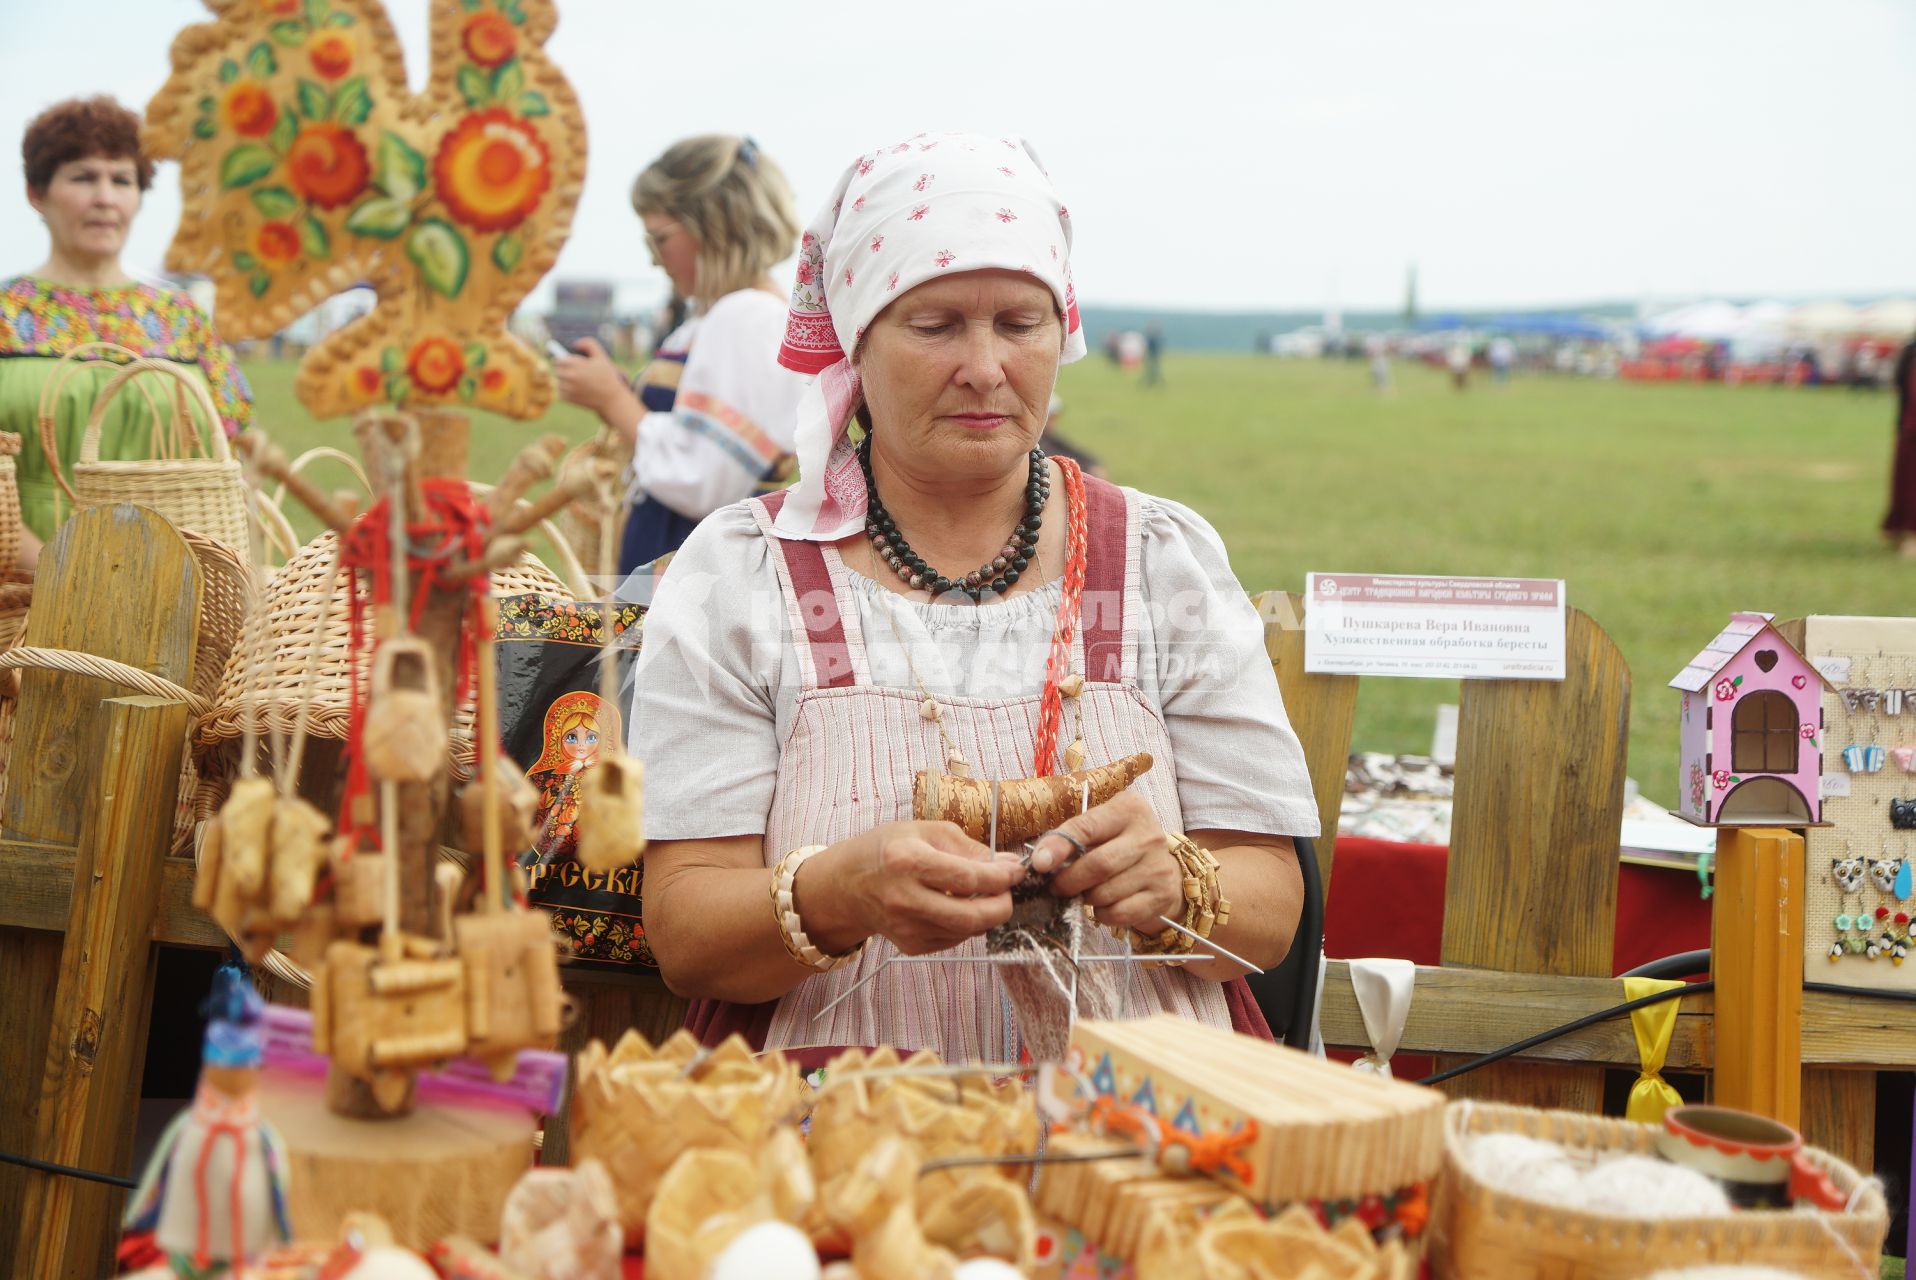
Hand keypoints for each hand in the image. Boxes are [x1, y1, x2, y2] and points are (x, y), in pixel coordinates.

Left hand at [554, 337, 638, 424]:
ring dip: (563, 381)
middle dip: (562, 370)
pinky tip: (575, 391)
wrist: (612, 399)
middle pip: (556, 371)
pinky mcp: (570, 399)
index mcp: (576, 364)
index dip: (560, 360)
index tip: (563, 361)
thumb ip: (589, 344)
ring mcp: (569, 389)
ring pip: (558, 382)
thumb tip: (576, 343)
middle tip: (569, 371)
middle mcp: (571, 376)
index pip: (557, 360)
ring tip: (573, 382)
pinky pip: (560, 394)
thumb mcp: (601, 357)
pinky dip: (565, 392)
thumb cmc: (607, 377)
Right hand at [799, 821, 1025, 956]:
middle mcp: (904, 898)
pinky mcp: (910, 946)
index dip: (1000, 877)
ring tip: (987, 895)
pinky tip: (959, 906)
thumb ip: (968, 847)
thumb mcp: (925, 831)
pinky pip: (954, 939)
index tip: (1016, 870)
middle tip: (1008, 892)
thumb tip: (1008, 864)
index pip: (968, 878)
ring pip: (966, 931)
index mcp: (907, 861)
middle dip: (1001, 906)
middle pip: (971, 916)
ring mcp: (906, 927)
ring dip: (986, 915)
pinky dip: (967, 924)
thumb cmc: (889, 849)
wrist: (848, 884)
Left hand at [1030, 791, 1181, 932]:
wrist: (1163, 869)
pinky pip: (1119, 913)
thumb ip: (1072, 838)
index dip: (1059, 846)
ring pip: (1106, 893)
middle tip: (1055, 887)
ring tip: (1083, 893)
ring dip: (1085, 898)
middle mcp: (1148, 835)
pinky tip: (1102, 906)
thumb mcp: (1100, 829)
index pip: (1086, 827)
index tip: (1039, 864)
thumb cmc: (1119, 844)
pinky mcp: (1160, 896)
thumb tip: (1041, 861)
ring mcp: (1157, 867)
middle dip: (1069, 880)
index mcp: (1129, 809)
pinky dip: (1101, 914)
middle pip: (1098, 864)